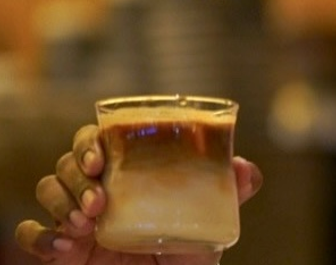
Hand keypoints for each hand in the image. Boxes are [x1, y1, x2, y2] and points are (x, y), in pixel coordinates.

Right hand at [13, 124, 263, 263]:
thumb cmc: (183, 257)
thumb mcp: (209, 227)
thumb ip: (228, 197)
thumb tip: (246, 170)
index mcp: (128, 176)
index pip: (100, 140)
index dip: (93, 139)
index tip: (102, 155)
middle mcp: (99, 191)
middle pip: (70, 159)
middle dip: (77, 169)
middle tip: (99, 191)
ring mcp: (75, 219)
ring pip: (47, 186)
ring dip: (61, 198)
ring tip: (87, 222)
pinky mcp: (60, 251)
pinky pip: (30, 233)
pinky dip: (39, 235)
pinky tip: (63, 245)